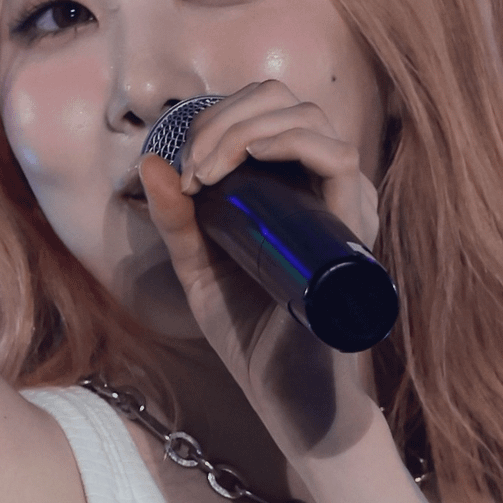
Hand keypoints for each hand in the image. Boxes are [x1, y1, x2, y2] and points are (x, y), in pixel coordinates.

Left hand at [139, 80, 382, 470]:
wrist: (286, 398)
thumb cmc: (252, 335)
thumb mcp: (199, 269)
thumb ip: (177, 222)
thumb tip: (151, 162)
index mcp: (293, 190)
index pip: (267, 114)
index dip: (219, 118)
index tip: (181, 166)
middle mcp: (324, 189)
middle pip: (287, 104)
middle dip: (226, 118)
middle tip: (191, 167)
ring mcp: (343, 205)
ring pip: (309, 120)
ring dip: (245, 130)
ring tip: (203, 173)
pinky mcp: (351, 230)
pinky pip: (338, 157)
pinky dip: (285, 143)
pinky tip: (239, 166)